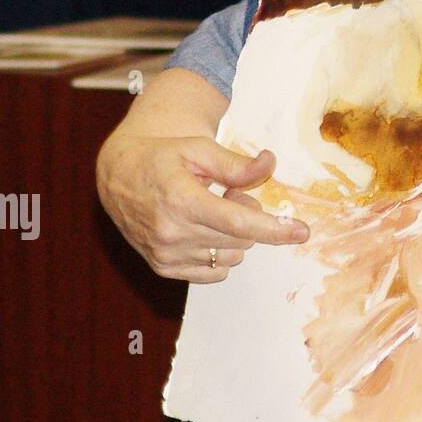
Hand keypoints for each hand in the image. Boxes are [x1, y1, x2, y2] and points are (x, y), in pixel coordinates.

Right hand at [96, 134, 308, 283]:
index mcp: (180, 200)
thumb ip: (236, 163)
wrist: (119, 176)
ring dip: (235, 235)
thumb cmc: (163, 158)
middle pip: (241, 239)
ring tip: (213, 208)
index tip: (302, 232)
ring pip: (231, 256)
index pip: (238, 223)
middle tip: (231, 193)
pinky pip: (214, 272)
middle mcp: (171, 233)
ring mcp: (165, 254)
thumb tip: (270, 164)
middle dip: (249, 215)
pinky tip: (205, 229)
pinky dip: (221, 252)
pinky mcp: (163, 267)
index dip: (275, 229)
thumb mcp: (199, 149)